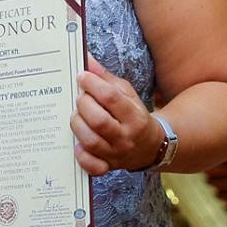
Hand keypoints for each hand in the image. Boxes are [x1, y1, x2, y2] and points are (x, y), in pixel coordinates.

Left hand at [71, 56, 161, 175]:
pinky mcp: (108, 167)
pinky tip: (77, 143)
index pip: (111, 98)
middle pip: (99, 121)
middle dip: (83, 105)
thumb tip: (86, 59)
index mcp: (135, 116)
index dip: (92, 84)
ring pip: (92, 142)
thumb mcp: (126, 93)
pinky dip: (82, 156)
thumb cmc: (133, 115)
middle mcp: (127, 137)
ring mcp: (117, 154)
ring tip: (76, 115)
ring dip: (78, 125)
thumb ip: (105, 78)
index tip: (81, 76)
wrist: (150, 146)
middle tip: (79, 98)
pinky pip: (92, 167)